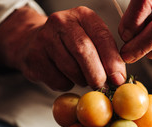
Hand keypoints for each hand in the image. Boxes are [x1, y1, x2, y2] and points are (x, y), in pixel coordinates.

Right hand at [0, 6, 125, 90]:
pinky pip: (57, 80)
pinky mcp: (34, 57)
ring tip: (82, 78)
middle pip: (84, 51)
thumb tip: (119, 79)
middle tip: (102, 86)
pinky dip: (66, 85)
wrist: (32, 42)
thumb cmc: (69, 43)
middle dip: (97, 74)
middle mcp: (62, 22)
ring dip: (82, 80)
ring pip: (71, 68)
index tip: (119, 79)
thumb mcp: (90, 39)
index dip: (112, 61)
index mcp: (82, 15)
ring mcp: (44, 38)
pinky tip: (64, 77)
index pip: (102, 37)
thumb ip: (107, 55)